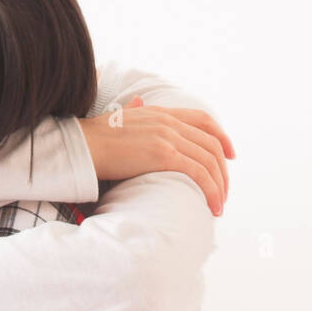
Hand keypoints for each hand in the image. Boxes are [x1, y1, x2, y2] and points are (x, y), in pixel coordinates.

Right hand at [78, 97, 234, 214]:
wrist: (81, 146)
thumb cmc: (93, 139)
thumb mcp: (118, 117)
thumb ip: (133, 112)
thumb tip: (136, 104)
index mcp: (160, 113)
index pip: (202, 120)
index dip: (222, 137)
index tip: (230, 156)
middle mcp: (168, 121)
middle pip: (211, 144)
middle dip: (223, 171)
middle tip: (224, 192)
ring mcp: (167, 137)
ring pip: (209, 161)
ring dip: (220, 186)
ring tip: (219, 206)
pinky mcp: (163, 155)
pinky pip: (199, 173)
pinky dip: (212, 190)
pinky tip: (213, 207)